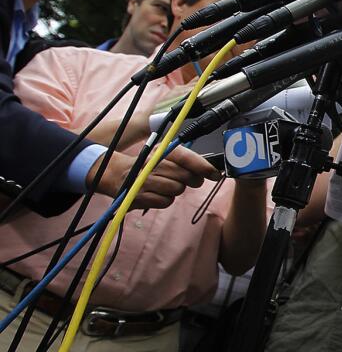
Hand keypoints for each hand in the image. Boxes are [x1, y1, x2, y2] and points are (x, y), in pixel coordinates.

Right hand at [89, 147, 218, 209]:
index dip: (203, 166)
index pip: (185, 157)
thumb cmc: (147, 166)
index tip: (215, 174)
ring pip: (177, 189)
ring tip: (166, 185)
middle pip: (185, 176)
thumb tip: (211, 171)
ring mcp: (144, 180)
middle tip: (188, 180)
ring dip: (176, 190)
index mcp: (159, 151)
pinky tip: (157, 193)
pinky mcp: (140, 196)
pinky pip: (166, 201)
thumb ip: (185, 160)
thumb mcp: (163, 155)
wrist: (116, 174)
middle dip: (192, 180)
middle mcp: (151, 164)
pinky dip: (165, 199)